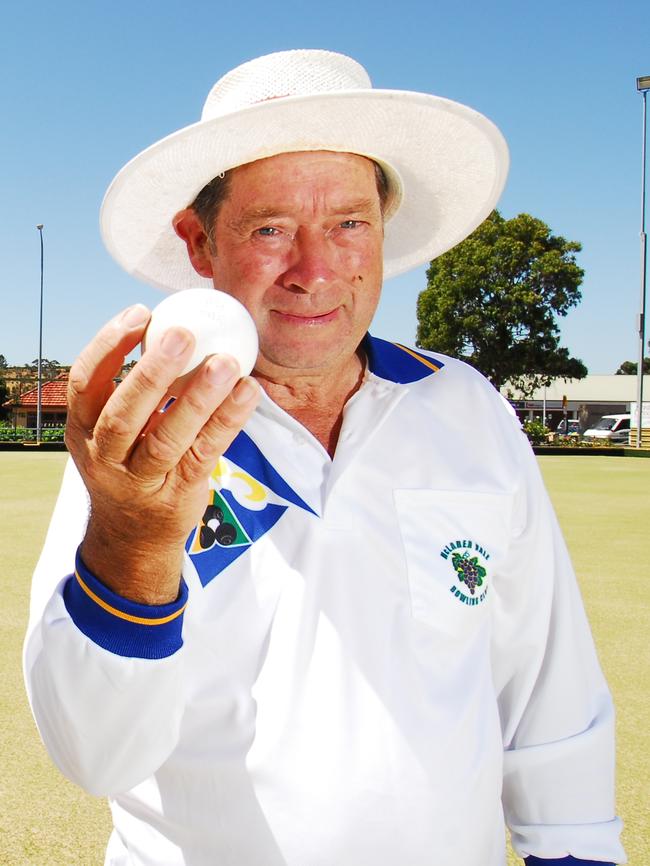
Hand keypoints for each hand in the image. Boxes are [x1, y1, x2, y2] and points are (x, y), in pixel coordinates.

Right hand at [65, 303, 259, 603]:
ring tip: (226, 363)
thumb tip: (172, 328)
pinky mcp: (177, 493)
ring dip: (198, 398)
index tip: (142, 313)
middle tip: (183, 334)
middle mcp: (104, 456)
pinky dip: (227, 421)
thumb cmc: (129, 464)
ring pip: (167, 438)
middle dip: (152, 372)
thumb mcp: (113, 431)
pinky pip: (204, 453)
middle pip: (122, 413)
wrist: (133, 536)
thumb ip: (134, 389)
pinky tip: (247, 392)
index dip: (110, 344)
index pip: (85, 381)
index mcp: (82, 429)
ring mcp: (140, 480)